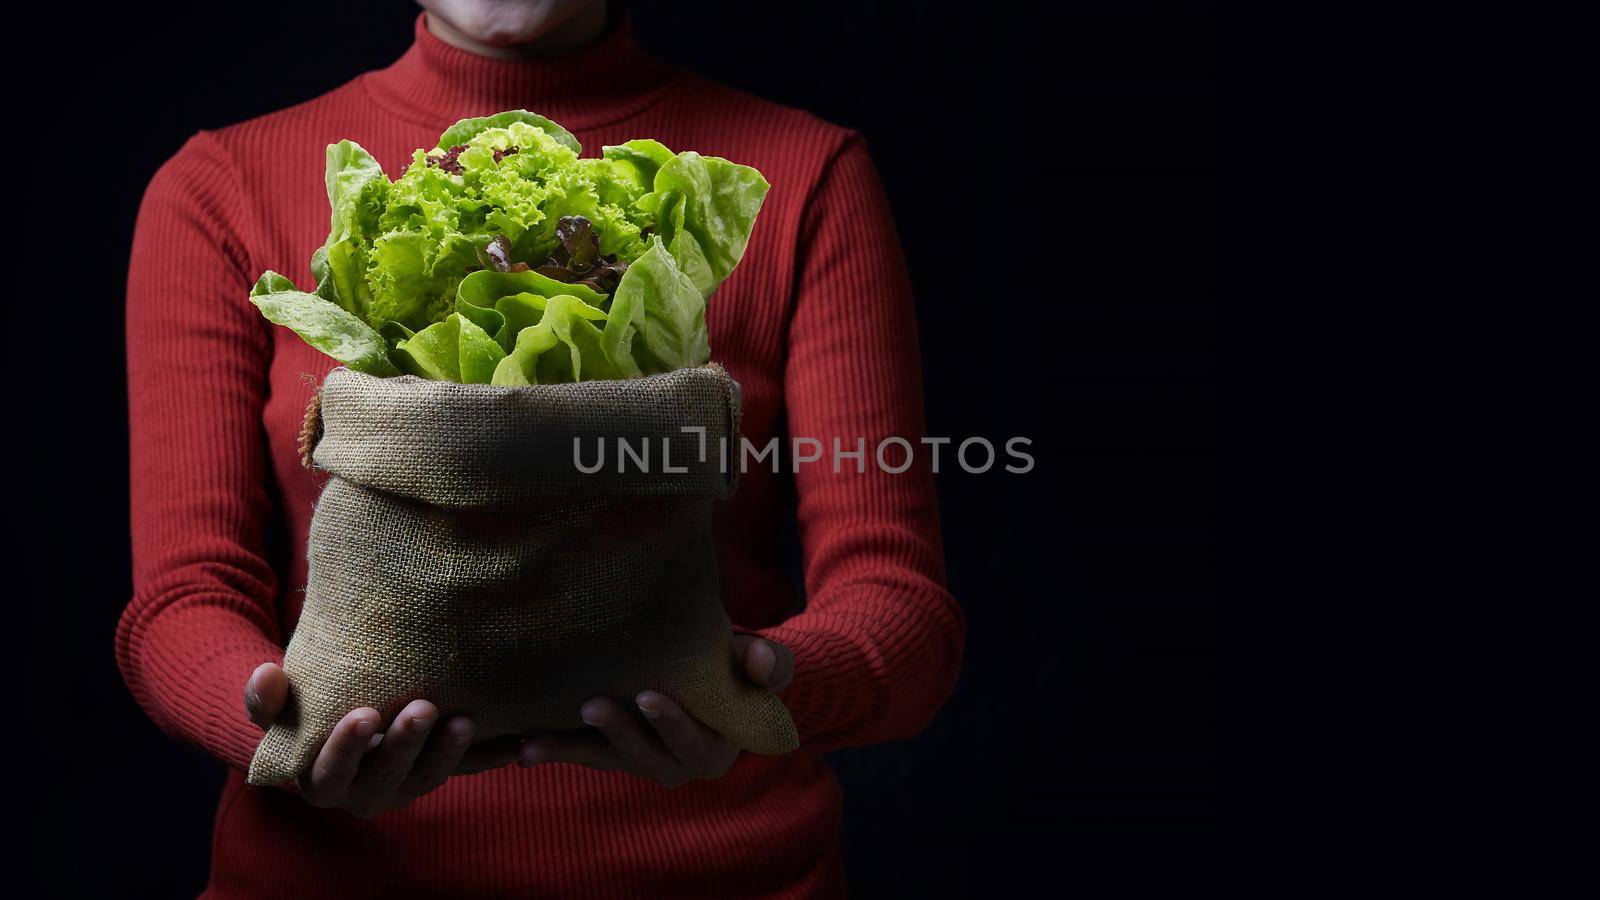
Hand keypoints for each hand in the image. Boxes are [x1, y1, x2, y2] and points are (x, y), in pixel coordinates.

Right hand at [244, 663, 522, 816]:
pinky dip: (489, 759)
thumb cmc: (302, 709)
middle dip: (404, 745)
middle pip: (385, 777)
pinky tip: (515, 744)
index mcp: (321, 781)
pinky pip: (465, 772)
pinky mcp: (435, 774)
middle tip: (423, 708)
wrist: (335, 716)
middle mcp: (364, 793)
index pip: (331, 771)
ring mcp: (404, 787)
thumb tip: (266, 675)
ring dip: (448, 753)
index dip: (347, 747)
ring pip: (427, 777)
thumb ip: (266, 697)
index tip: (364, 713)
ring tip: (464, 720)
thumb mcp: (278, 706)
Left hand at [518, 635, 793, 788]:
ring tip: (536, 743)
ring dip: (571, 750)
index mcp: (717, 748)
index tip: (648, 697)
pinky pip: (581, 754)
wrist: (716, 673)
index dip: (672, 724)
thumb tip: (760, 659)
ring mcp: (640, 760)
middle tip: (593, 705)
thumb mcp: (763, 662)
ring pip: (607, 760)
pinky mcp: (609, 750)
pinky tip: (519, 748)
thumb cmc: (740, 665)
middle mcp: (676, 764)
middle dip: (619, 733)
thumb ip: (768, 662)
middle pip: (646, 756)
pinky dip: (552, 750)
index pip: (695, 743)